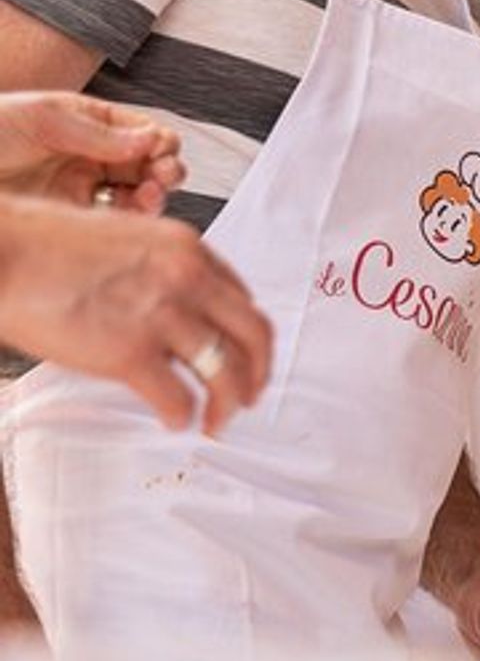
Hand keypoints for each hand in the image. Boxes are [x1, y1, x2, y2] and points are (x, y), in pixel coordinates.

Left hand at [0, 91, 184, 210]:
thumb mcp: (40, 118)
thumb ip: (98, 132)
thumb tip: (148, 138)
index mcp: (85, 124)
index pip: (141, 131)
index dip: (159, 140)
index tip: (160, 147)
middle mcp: (88, 158)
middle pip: (147, 166)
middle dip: (165, 169)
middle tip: (164, 174)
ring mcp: (81, 192)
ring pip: (137, 198)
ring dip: (153, 196)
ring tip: (149, 195)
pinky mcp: (71, 222)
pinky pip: (113, 225)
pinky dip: (130, 222)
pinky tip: (130, 214)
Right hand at [0, 197, 271, 433]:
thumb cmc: (40, 244)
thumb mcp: (122, 238)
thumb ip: (156, 269)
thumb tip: (168, 305)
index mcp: (185, 248)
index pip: (242, 298)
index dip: (247, 334)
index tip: (243, 353)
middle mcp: (186, 278)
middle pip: (253, 336)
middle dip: (258, 372)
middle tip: (250, 394)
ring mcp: (161, 316)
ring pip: (227, 373)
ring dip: (229, 404)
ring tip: (219, 420)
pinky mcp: (130, 353)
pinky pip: (179, 399)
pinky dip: (183, 417)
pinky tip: (175, 422)